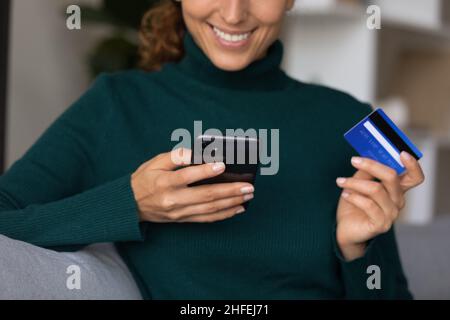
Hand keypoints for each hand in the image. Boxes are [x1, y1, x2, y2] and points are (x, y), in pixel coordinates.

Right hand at [131, 148, 254, 222]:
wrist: (130, 205)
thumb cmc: (144, 179)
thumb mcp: (154, 162)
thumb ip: (175, 157)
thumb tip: (196, 152)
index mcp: (164, 182)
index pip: (187, 176)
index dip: (206, 171)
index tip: (223, 165)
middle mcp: (173, 200)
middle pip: (205, 196)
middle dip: (229, 191)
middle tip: (248, 186)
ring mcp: (179, 212)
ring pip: (209, 209)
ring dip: (231, 202)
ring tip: (248, 195)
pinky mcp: (183, 220)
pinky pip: (206, 219)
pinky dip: (224, 214)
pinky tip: (237, 208)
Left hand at [335, 152, 424, 260]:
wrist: (345, 229)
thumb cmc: (353, 205)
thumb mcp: (358, 184)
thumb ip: (366, 172)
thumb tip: (365, 158)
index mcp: (396, 190)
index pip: (415, 177)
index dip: (413, 165)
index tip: (401, 153)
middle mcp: (398, 201)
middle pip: (392, 177)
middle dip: (372, 165)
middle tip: (353, 160)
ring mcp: (391, 214)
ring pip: (376, 189)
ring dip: (355, 182)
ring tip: (340, 181)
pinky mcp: (381, 224)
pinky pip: (369, 205)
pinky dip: (354, 197)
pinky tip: (344, 194)